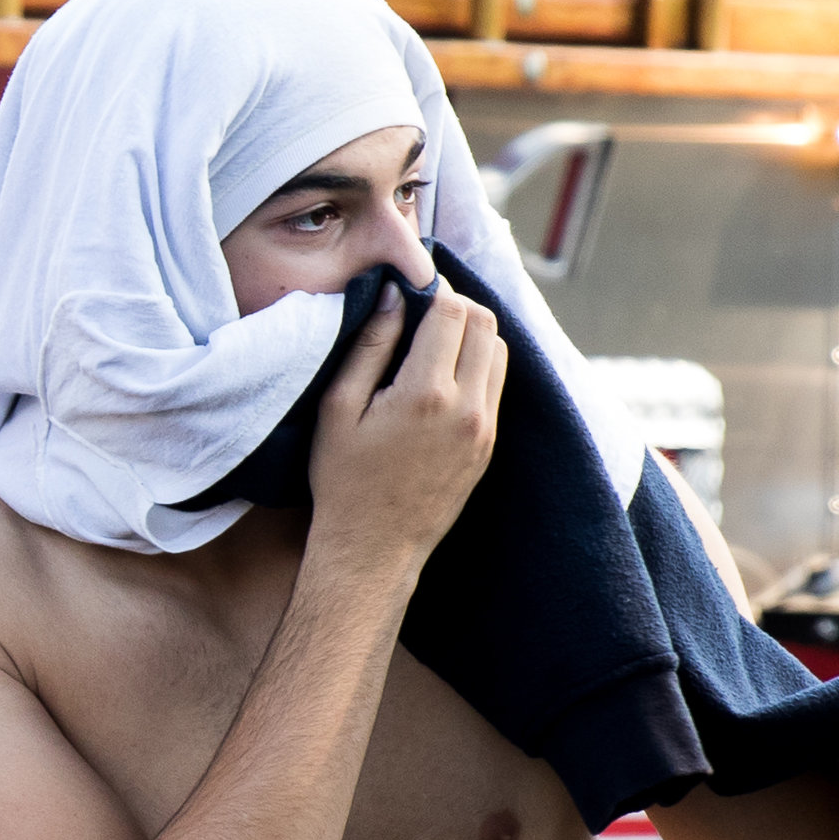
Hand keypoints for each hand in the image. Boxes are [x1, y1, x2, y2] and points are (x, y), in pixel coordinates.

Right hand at [307, 286, 505, 577]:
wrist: (374, 548)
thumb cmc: (344, 479)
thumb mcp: (339, 407)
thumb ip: (370, 345)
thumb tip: (396, 295)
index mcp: (427, 394)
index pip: (453, 311)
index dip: (433, 291)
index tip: (410, 292)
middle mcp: (468, 409)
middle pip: (486, 324)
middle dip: (457, 307)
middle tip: (421, 313)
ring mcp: (485, 430)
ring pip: (499, 352)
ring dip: (472, 336)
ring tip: (432, 345)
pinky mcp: (490, 446)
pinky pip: (496, 386)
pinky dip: (478, 367)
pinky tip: (443, 376)